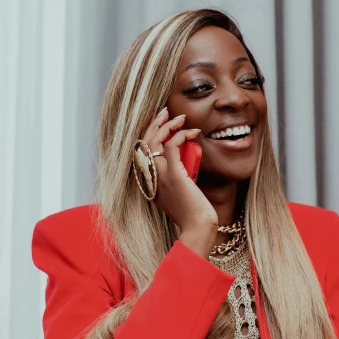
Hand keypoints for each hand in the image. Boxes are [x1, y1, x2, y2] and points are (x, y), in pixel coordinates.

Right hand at [138, 107, 217, 233]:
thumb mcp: (177, 195)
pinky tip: (192, 132)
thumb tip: (183, 168)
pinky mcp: (173, 174)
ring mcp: (159, 175)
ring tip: (180, 117)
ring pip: (155, 141)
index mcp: (148, 182)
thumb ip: (174, 182)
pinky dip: (181, 135)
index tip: (158, 122)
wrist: (196, 227)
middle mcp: (149, 177)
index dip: (147, 134)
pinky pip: (172, 145)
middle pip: (144, 143)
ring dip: (168, 125)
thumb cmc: (191, 214)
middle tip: (165, 111)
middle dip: (154, 123)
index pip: (141, 151)